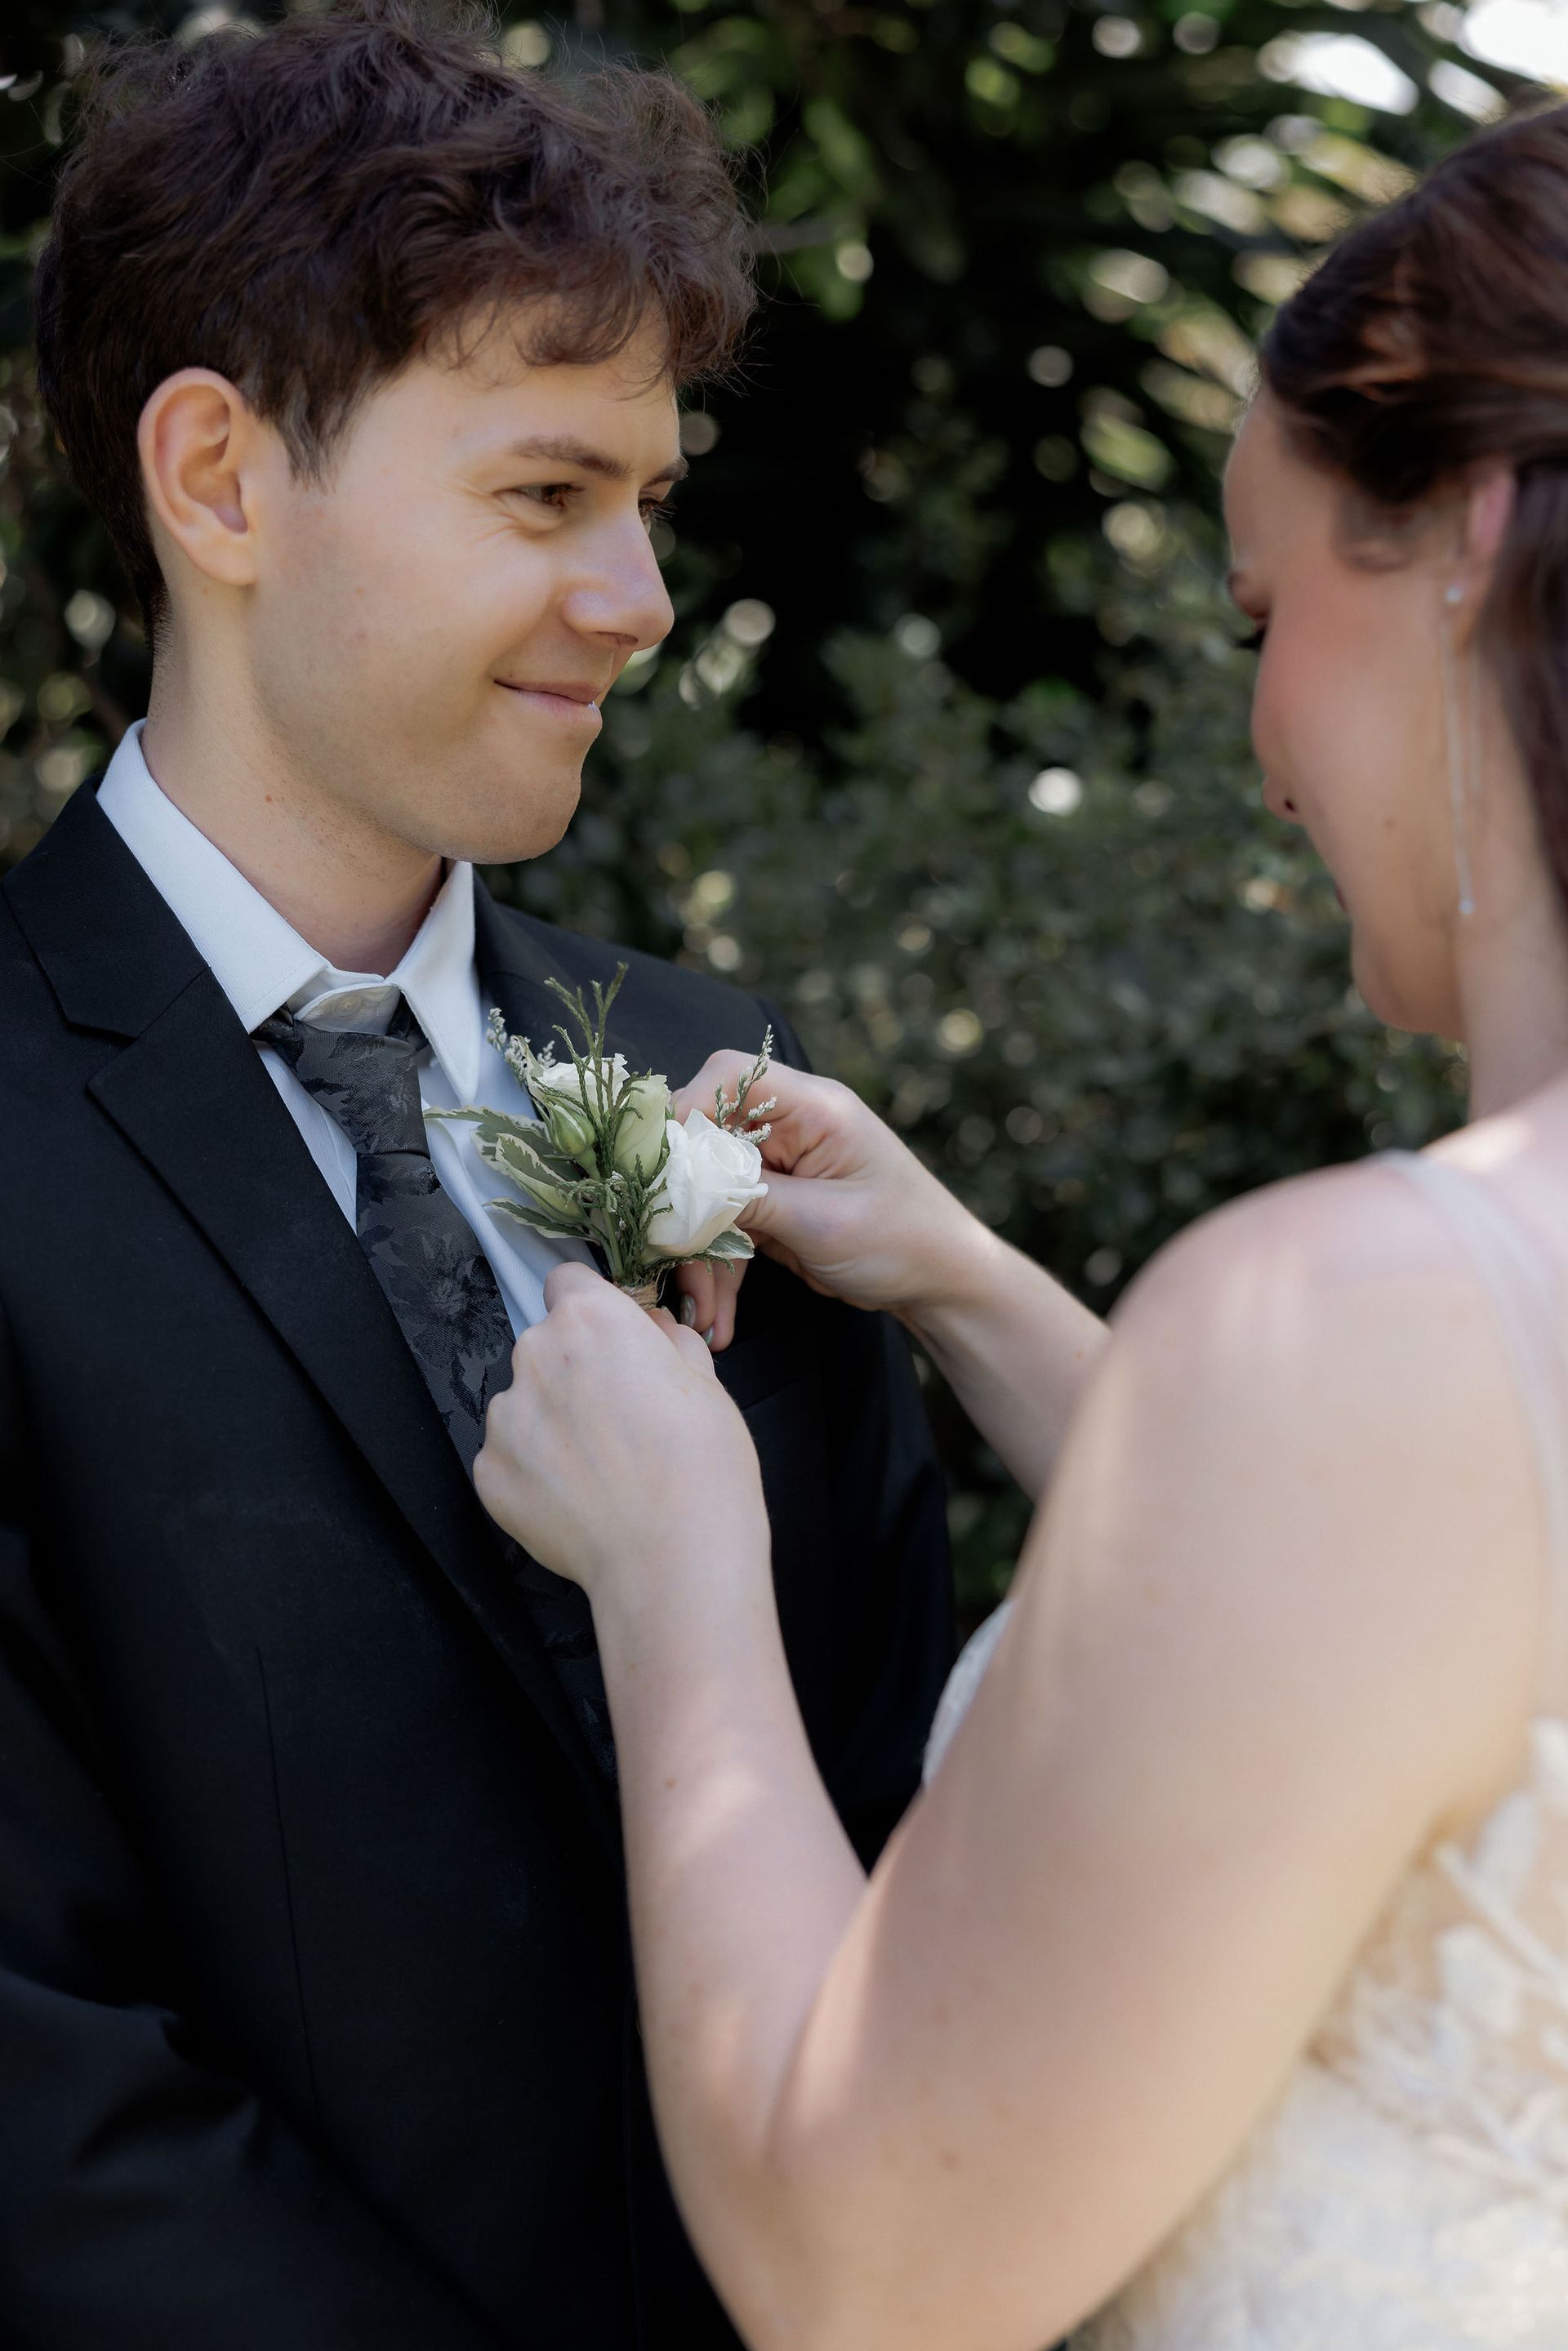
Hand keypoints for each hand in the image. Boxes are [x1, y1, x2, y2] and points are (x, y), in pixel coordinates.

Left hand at [475, 1263, 768, 1602]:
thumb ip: (667, 1341)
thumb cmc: (702, 1467)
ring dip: (552, 1423)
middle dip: (574, 1371)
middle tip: (619, 1418)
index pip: (569, 1283)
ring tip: (600, 1468)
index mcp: (590, 1320)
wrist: (672, 1558)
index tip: (612, 1342)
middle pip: (545, 1346)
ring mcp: (505, 1417)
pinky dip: (536, 1473)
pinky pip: (509, 1457)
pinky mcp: (489, 1473)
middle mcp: (535, 1355)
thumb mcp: (707, 1382)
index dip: (594, 1311)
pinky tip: (579, 1499)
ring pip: (525, 1404)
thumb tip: (651, 1331)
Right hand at [669, 1055, 988, 1322]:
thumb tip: (680, 1185)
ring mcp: (778, 1166)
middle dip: (682, 1207)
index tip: (655, 1169)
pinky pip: (724, 1228)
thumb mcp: (824, 1222)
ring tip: (700, 1315)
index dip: (683, 1112)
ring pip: (707, 1195)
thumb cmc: (905, 1240)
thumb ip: (750, 1197)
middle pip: (704, 1142)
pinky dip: (716, 1272)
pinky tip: (716, 1318)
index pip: (727, 1078)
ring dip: (697, 1257)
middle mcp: (790, 1126)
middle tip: (662, 1258)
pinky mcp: (771, 1203)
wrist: (942, 1282)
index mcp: (814, 1107)